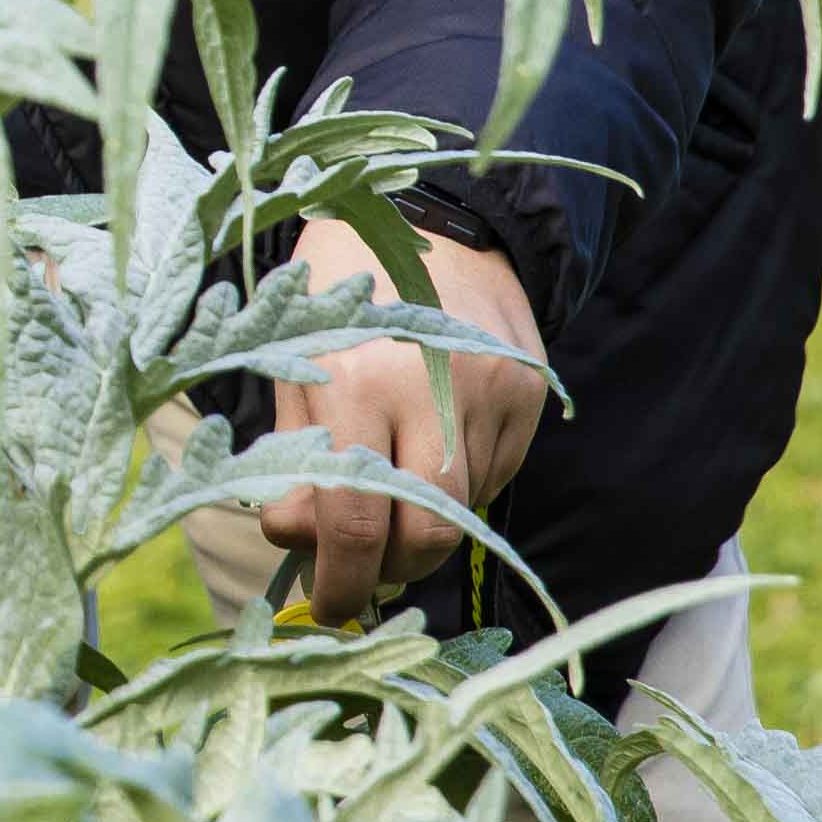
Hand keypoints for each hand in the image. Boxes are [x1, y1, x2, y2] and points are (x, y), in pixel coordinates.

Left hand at [261, 219, 550, 625]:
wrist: (437, 215)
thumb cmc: (344, 288)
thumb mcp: (295, 362)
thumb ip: (292, 456)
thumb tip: (295, 542)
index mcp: (353, 379)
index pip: (353, 520)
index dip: (338, 581)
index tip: (325, 606)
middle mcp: (430, 388)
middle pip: (424, 536)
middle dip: (387, 571)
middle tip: (357, 575)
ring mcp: (491, 394)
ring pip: (462, 514)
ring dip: (420, 526)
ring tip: (388, 495)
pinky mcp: (529, 395)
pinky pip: (494, 478)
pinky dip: (457, 489)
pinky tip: (432, 451)